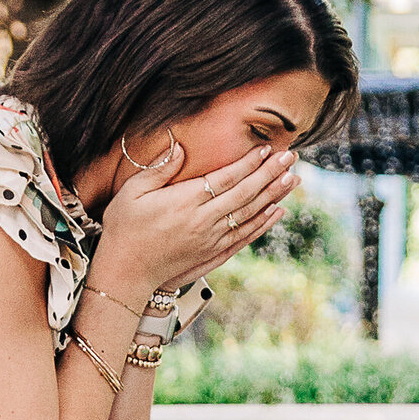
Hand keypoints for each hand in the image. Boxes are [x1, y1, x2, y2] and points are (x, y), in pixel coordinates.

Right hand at [92, 140, 297, 302]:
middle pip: (246, 193)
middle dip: (271, 173)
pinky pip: (245, 236)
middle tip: (291, 156)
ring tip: (294, 178)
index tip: (267, 148)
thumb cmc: (124, 228)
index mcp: (185, 201)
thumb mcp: (131, 193)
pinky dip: (264, 223)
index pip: (226, 178)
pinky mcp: (213, 253)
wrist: (126, 273)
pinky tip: (278, 211)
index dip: (249, 163)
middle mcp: (204, 221)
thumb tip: (180, 146)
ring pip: (251, 214)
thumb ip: (158, 169)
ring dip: (274, 195)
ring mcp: (212, 239)